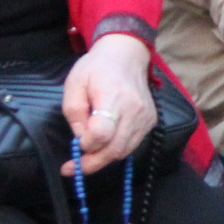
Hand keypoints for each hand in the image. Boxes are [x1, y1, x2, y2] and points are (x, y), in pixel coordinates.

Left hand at [61, 33, 155, 176]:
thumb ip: (74, 113)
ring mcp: (145, 116)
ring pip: (124, 151)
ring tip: (87, 158)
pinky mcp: (150, 120)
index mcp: (113, 97)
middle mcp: (134, 109)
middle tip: (73, 168)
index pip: (102, 133)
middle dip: (92, 163)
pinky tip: (104, 144)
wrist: (127, 55)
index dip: (86, 145)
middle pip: (114, 149)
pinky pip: (132, 144)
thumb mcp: (74, 84)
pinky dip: (116, 150)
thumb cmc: (96, 67)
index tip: (75, 144)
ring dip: (104, 159)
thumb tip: (81, 138)